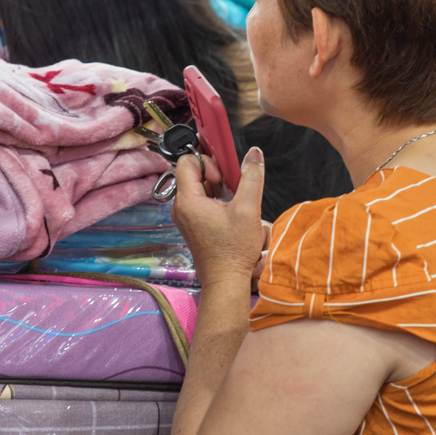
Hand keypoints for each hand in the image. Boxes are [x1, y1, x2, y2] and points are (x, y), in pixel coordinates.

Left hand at [170, 147, 266, 286]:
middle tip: (231, 187)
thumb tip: (254, 154)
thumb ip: (251, 177)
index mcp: (187, 201)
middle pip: (192, 173)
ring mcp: (185, 216)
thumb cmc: (233, 252)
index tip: (222, 174)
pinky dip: (215, 199)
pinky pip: (200, 201)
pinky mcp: (192, 224)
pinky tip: (230, 210)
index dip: (206, 161)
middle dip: (214, 173)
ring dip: (217, 187)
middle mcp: (181, 207)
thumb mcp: (248, 209)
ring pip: (198, 187)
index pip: (186, 162)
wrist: (225, 280)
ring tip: (233, 200)